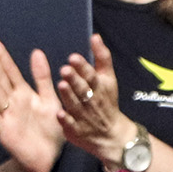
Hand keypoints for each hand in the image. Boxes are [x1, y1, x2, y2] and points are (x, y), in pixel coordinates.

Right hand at [0, 36, 65, 171]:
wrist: (47, 159)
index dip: (0, 55)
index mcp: (24, 93)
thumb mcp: (50, 100)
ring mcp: (7, 116)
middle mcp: (13, 102)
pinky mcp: (5, 131)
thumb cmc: (49, 130)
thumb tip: (36, 52)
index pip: (9, 70)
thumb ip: (43, 78)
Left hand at [55, 36, 136, 170]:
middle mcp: (91, 101)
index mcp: (99, 87)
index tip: (73, 57)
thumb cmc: (107, 102)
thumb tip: (95, 36)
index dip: (82, 66)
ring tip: (62, 85)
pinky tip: (60, 114)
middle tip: (65, 69)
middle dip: (75, 79)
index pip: (91, 75)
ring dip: (69, 96)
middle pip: (83, 89)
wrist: (113, 135)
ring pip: (75, 105)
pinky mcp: (77, 131)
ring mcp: (84, 116)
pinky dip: (66, 121)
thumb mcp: (108, 79)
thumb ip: (101, 57)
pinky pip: (71, 126)